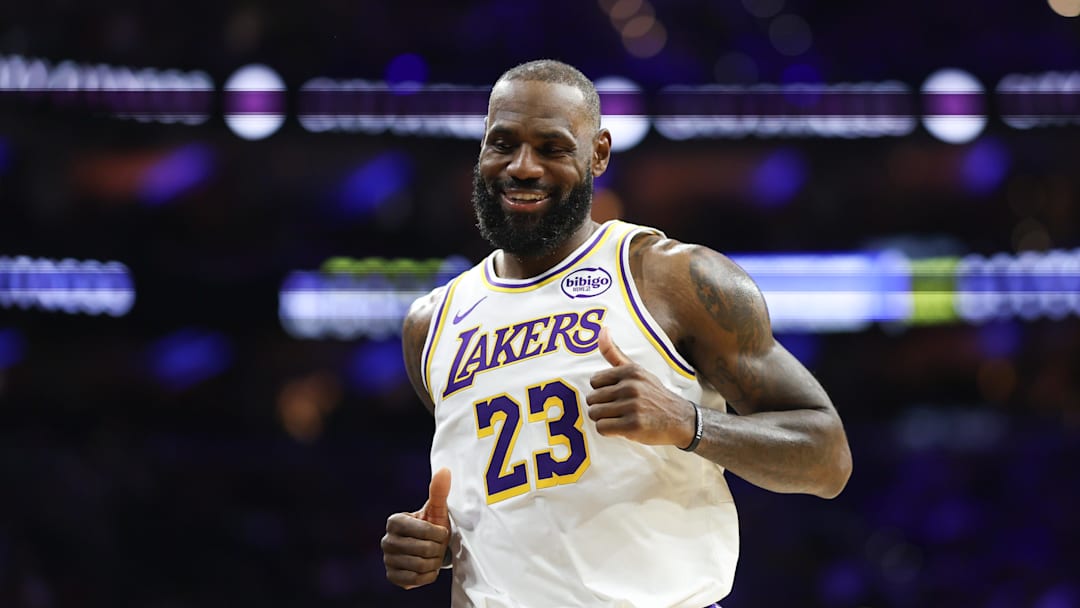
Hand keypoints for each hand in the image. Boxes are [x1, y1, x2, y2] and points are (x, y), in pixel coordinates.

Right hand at [382, 467, 451, 588]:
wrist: (428, 548)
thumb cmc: (433, 525)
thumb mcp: (437, 509)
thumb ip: (439, 491)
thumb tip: (445, 470)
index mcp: (395, 521)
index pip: (425, 531)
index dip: (439, 534)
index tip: (441, 532)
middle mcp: (386, 540)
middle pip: (424, 550)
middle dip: (438, 549)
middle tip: (438, 546)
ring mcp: (387, 559)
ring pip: (421, 566)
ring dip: (434, 563)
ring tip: (433, 556)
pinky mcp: (392, 576)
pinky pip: (416, 580)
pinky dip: (427, 576)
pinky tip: (427, 567)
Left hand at [586, 327, 696, 447]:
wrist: (680, 419)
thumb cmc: (654, 395)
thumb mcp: (638, 371)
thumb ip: (615, 353)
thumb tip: (602, 330)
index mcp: (630, 372)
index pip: (594, 381)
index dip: (602, 392)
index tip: (615, 396)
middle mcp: (631, 386)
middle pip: (592, 399)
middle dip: (601, 407)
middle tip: (617, 410)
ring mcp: (633, 406)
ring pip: (595, 414)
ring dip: (603, 420)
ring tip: (619, 419)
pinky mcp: (633, 425)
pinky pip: (602, 428)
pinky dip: (608, 431)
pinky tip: (621, 428)